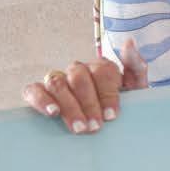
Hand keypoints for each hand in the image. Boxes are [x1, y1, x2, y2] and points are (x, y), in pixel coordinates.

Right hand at [22, 38, 148, 133]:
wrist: (113, 124)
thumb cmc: (122, 107)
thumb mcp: (136, 89)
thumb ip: (135, 66)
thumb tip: (128, 42)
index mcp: (100, 68)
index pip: (102, 71)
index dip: (107, 94)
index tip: (112, 116)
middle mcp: (77, 70)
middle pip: (78, 77)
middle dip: (89, 103)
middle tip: (96, 126)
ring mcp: (57, 80)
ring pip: (57, 83)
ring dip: (69, 106)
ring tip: (79, 128)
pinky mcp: (39, 92)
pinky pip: (33, 90)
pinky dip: (41, 100)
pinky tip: (52, 113)